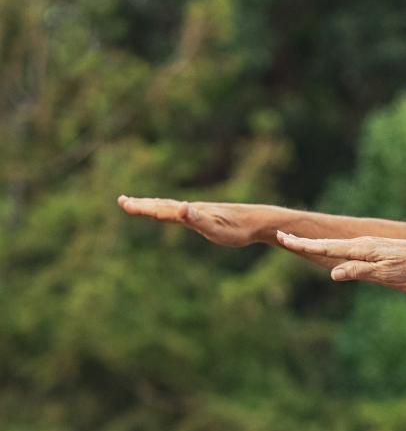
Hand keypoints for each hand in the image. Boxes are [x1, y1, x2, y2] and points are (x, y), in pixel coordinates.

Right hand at [117, 195, 269, 247]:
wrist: (257, 221)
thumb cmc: (237, 229)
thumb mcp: (216, 227)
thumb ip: (196, 219)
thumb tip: (180, 207)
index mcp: (189, 212)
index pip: (160, 209)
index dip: (142, 207)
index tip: (123, 203)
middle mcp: (191, 209)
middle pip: (161, 205)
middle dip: (141, 204)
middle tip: (122, 201)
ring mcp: (198, 211)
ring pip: (170, 206)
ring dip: (152, 204)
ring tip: (138, 203)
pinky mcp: (206, 215)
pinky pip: (182, 211)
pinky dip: (169, 209)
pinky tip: (173, 211)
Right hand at [274, 232, 405, 286]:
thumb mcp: (384, 274)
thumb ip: (358, 272)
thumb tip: (333, 274)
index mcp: (360, 249)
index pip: (325, 247)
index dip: (303, 244)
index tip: (283, 237)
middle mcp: (362, 244)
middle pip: (327, 243)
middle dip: (304, 241)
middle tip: (281, 236)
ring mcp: (369, 245)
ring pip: (337, 245)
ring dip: (316, 244)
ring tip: (298, 243)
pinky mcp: (377, 249)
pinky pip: (349, 248)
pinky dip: (333, 248)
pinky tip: (332, 251)